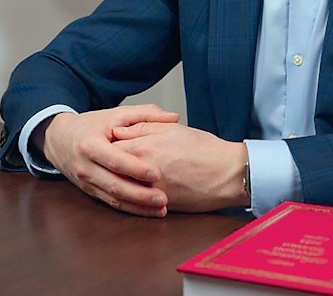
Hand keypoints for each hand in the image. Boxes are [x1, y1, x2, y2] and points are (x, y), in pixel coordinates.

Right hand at [40, 104, 178, 216]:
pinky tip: (148, 211)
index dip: (135, 168)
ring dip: (138, 206)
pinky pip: (111, 203)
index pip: (114, 159)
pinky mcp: (90, 191)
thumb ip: (145, 114)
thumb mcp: (116, 114)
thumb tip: (173, 117)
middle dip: (140, 195)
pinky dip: (131, 208)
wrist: (60, 139)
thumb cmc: (91, 126)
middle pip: (114, 184)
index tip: (156, 174)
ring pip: (113, 198)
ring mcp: (87, 182)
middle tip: (163, 198)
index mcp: (90, 144)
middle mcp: (86, 166)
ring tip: (161, 209)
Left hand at [111, 122, 248, 212]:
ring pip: (122, 188)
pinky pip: (137, 203)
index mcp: (143, 147)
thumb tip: (119, 131)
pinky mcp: (160, 205)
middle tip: (107, 162)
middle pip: (112, 170)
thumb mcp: (172, 129)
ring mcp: (150, 190)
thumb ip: (142, 127)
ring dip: (118, 184)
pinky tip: (134, 193)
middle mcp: (142, 171)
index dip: (106, 146)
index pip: (112, 147)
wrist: (228, 174)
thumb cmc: (204, 149)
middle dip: (108, 167)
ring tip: (120, 177)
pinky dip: (132, 199)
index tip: (105, 144)